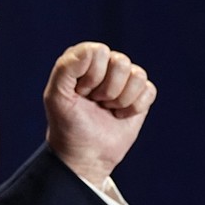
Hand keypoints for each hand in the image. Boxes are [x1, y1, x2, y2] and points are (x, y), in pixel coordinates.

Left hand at [43, 42, 156, 184]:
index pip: (99, 52)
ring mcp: (124, 79)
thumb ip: (65, 68)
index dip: (91, 76)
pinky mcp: (140, 95)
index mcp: (83, 58)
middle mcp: (105, 63)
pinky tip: (120, 115)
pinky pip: (149, 90)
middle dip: (107, 90)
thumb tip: (92, 50)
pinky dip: (134, 108)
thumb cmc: (67, 124)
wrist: (85, 154)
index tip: (80, 92)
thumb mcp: (56, 96)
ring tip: (107, 108)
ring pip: (138, 76)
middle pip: (121, 62)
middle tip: (94, 102)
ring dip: (121, 100)